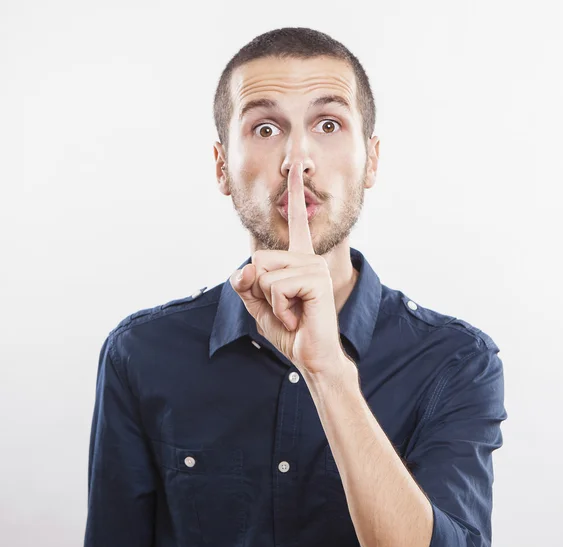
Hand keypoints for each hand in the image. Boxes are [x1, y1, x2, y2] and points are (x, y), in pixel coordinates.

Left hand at [229, 162, 346, 375]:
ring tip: (293, 314)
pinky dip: (278, 309)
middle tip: (284, 308)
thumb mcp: (260, 305)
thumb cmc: (291, 330)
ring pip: (263, 273)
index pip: (295, 222)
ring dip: (269, 302)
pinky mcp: (316, 280)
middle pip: (257, 257)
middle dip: (259, 289)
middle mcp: (309, 257)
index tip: (296, 168)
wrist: (313, 357)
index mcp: (298, 260)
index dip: (295, 194)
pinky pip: (274, 287)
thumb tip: (242, 269)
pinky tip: (297, 318)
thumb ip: (247, 285)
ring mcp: (315, 267)